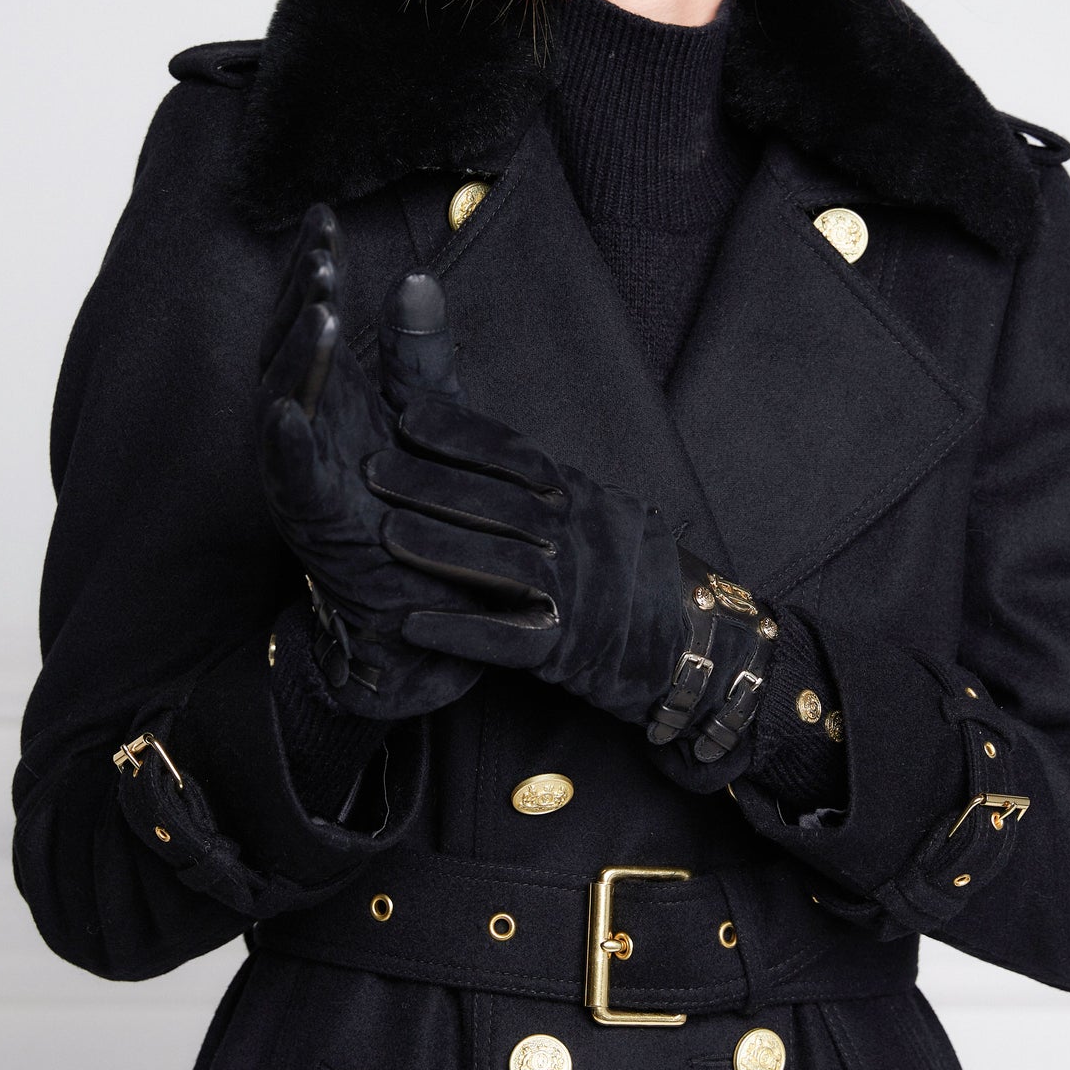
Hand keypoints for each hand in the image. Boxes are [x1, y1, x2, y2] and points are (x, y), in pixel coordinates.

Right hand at [254, 204, 485, 718]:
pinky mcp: (309, 522)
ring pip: (285, 401)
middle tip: (320, 251)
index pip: (313, 319)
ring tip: (321, 310)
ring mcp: (300, 474)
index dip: (314, 269)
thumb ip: (422, 354)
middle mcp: (306, 429)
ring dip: (299, 355)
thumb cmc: (425, 512)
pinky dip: (286, 445)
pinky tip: (288, 409)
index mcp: (332, 398)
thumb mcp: (431, 419)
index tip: (323, 216)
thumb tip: (416, 275)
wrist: (426, 614)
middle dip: (303, 298)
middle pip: (291, 348)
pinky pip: (288, 479)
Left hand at [360, 382, 688, 728]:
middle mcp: (582, 536)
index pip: (517, 455)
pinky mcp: (569, 650)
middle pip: (501, 502)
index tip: (409, 418)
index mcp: (581, 496)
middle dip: (434, 484)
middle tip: (375, 470)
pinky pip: (510, 640)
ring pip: (504, 564)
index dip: (462, 435)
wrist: (693, 646)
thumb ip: (543, 487)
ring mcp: (578, 593)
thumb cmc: (628, 575)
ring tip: (386, 534)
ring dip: (442, 549)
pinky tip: (411, 624)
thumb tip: (475, 449)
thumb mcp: (596, 512)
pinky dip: (461, 632)